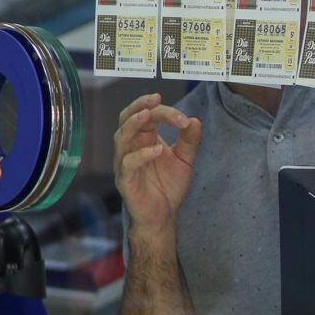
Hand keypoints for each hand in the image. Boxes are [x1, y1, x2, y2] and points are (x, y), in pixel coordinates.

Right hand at [113, 93, 201, 235]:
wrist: (163, 216)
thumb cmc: (168, 186)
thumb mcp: (184, 160)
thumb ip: (189, 141)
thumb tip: (194, 120)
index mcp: (143, 139)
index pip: (147, 116)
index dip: (164, 112)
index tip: (183, 117)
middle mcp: (131, 147)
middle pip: (127, 119)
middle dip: (139, 106)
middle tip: (155, 98)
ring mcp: (125, 163)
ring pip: (121, 137)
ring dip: (133, 124)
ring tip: (148, 115)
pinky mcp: (125, 180)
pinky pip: (128, 163)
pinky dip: (141, 155)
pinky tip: (158, 150)